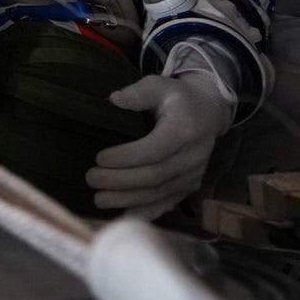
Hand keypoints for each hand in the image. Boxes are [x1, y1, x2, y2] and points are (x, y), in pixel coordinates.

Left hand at [87, 70, 236, 212]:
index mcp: (185, 128)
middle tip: (91, 179)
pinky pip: (169, 202)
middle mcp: (193, 155)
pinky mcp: (191, 185)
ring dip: (128, 200)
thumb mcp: (159, 85)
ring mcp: (194, 174)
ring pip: (160, 193)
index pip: (154, 149)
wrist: (208, 113)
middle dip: (120, 181)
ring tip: (99, 199)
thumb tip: (114, 99)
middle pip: (155, 176)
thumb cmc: (177, 97)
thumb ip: (138, 92)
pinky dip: (147, 211)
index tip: (99, 158)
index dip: (126, 157)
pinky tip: (125, 214)